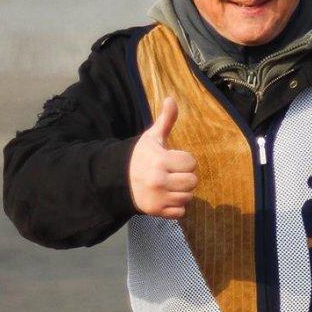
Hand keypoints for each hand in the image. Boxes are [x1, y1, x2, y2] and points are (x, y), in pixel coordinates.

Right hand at [128, 97, 198, 219]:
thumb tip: (171, 99)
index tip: (173, 160)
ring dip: (182, 192)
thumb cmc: (140, 157)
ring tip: (169, 185)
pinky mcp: (156, 211)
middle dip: (185, 177)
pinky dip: (176, 207)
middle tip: (172, 174)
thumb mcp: (152, 138)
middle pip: (192, 181)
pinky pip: (181, 212)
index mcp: (160, 160)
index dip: (185, 161)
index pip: (191, 163)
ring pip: (188, 197)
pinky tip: (166, 197)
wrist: (118, 180)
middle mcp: (159, 180)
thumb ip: (165, 120)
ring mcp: (158, 197)